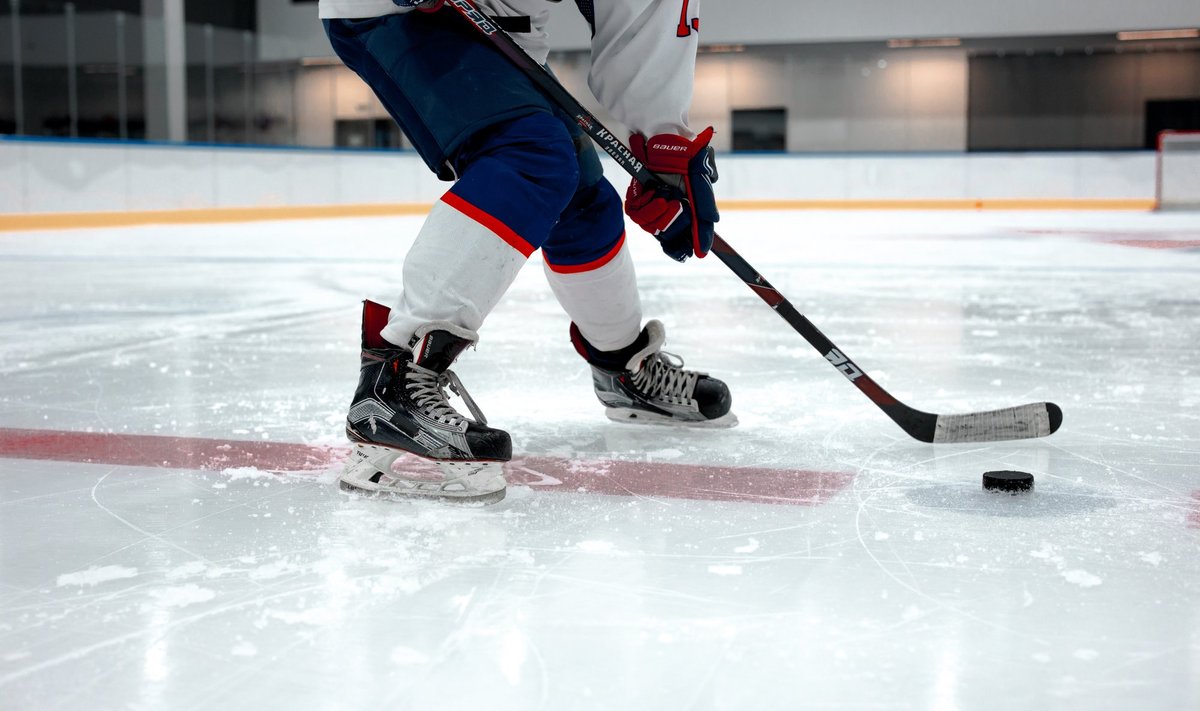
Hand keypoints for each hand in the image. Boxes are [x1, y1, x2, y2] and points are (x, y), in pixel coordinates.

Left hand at [624, 127, 718, 261]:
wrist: (660, 135)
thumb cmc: (683, 151)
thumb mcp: (700, 174)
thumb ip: (705, 200)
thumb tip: (713, 222)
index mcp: (689, 204)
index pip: (692, 230)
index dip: (695, 242)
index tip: (698, 253)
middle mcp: (672, 206)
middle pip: (670, 233)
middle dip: (670, 222)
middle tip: (674, 203)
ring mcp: (654, 204)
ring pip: (651, 226)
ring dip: (655, 213)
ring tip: (660, 196)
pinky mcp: (637, 199)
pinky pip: (636, 214)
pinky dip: (642, 205)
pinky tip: (648, 192)